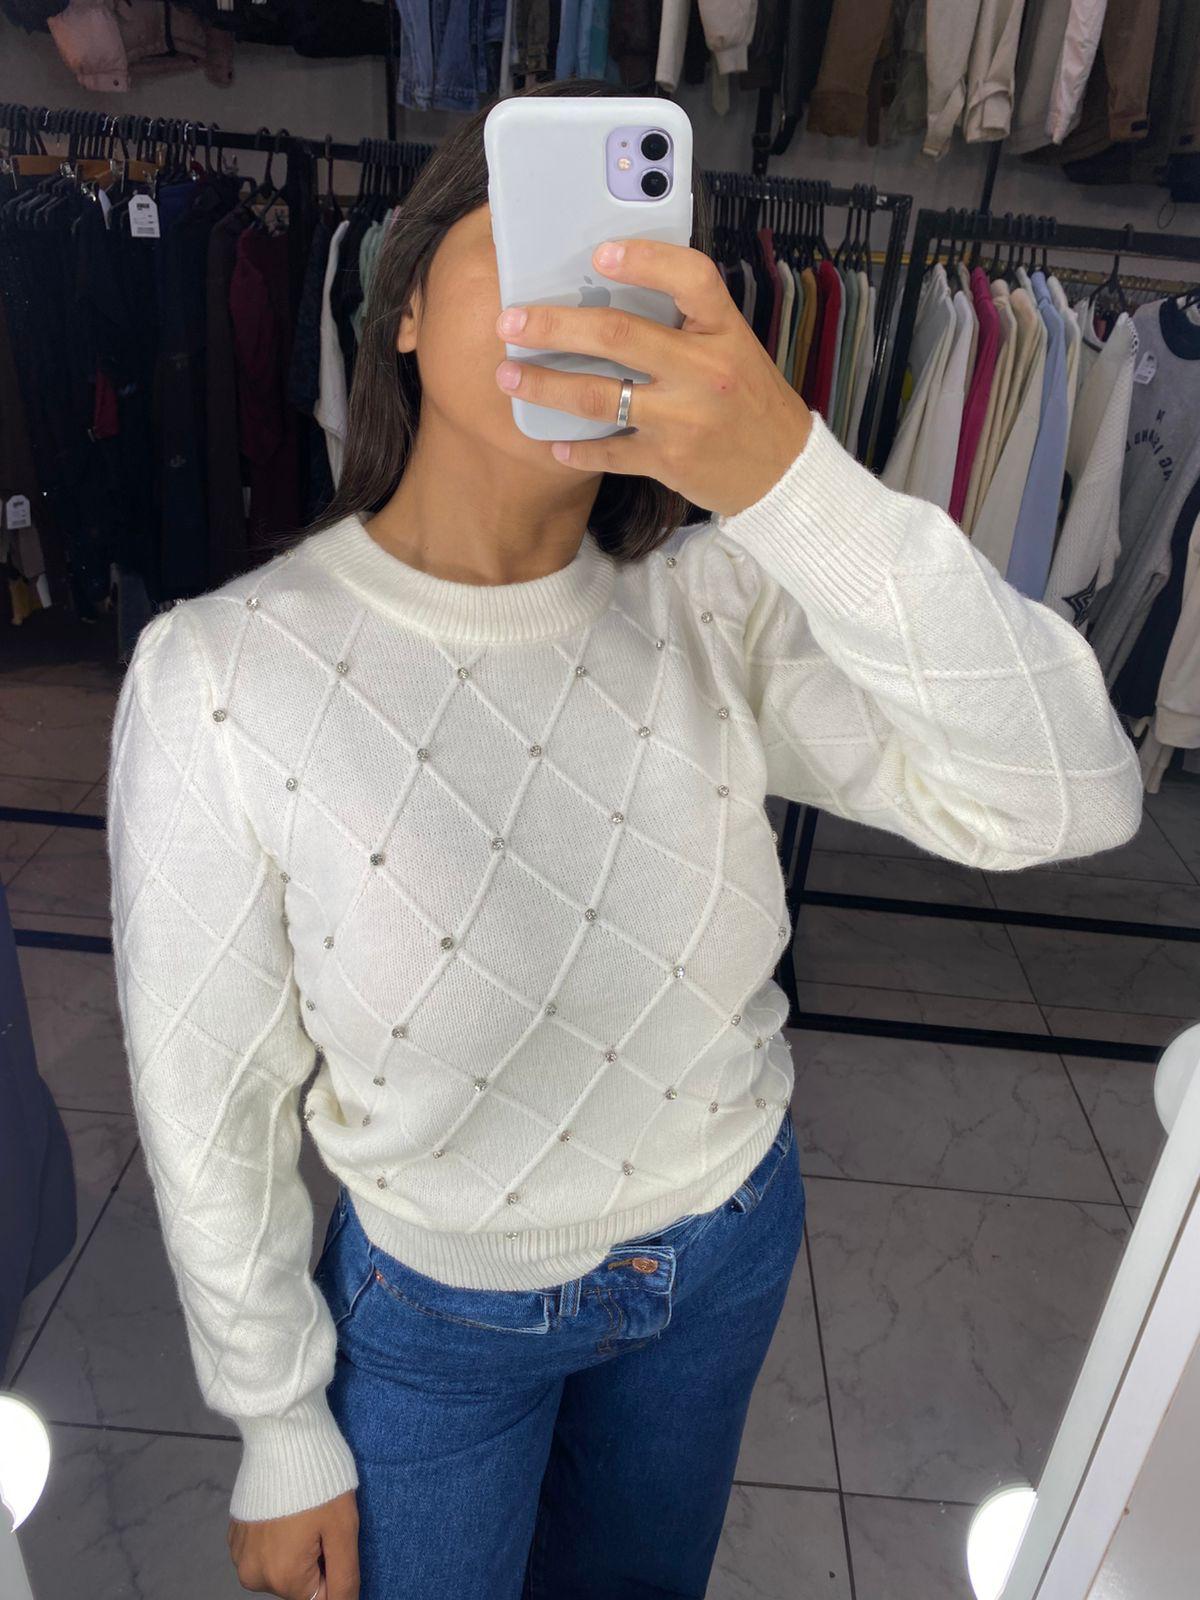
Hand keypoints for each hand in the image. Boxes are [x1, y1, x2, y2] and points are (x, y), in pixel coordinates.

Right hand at [228, 1489, 358, 1599]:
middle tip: (319, 1519)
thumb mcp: (343, 1530)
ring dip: (295, 1549)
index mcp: (283, 1578)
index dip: (332, 1567)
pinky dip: (277, 1537)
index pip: (320, 1597)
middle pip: (298, 1584)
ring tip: (301, 1511)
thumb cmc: (319, 1480)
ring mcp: (240, 1555)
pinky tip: (284, 1508)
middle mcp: (254, 1575)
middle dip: (314, 1559)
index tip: (331, 1536)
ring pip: (280, 1567)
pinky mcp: (234, 1534)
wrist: (282, 1433)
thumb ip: (344, 1578)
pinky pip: (263, 1550)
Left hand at [493, 236, 811, 517]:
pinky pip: (609, 451)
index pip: (690, 278)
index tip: (598, 254)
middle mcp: (705, 371)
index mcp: (724, 331)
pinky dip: (577, 449)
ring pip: (598, 396)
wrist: (783, 472)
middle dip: (555, 326)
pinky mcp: (669, 461)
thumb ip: (686, 322)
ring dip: (545, 386)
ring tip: (509, 376)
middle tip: (512, 322)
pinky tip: (554, 444)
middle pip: (618, 335)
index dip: (643, 261)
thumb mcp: (733, 348)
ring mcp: (684, 418)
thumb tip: (611, 292)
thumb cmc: (750, 401)